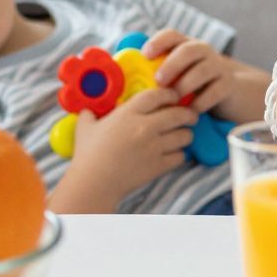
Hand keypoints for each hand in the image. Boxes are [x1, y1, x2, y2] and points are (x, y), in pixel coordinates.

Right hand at [67, 86, 196, 203]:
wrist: (94, 183)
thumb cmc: (88, 155)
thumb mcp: (85, 127)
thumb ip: (90, 114)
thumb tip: (88, 109)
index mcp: (129, 114)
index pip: (158, 95)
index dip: (170, 93)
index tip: (174, 96)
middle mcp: (145, 127)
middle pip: (179, 114)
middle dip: (188, 113)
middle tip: (190, 115)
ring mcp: (154, 147)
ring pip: (184, 135)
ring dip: (185, 134)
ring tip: (182, 135)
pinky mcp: (159, 166)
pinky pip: (180, 156)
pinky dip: (179, 154)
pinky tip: (173, 154)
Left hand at [142, 29, 266, 122]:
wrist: (229, 94)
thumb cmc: (192, 85)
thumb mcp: (177, 75)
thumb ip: (157, 73)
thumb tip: (124, 78)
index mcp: (186, 46)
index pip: (172, 35)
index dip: (158, 42)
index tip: (145, 54)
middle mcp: (203, 52)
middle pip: (189, 50)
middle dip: (172, 65)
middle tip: (159, 81)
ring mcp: (218, 67)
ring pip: (203, 70)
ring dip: (186, 85)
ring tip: (174, 99)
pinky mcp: (228, 84)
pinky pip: (215, 91)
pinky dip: (201, 102)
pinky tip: (191, 110)